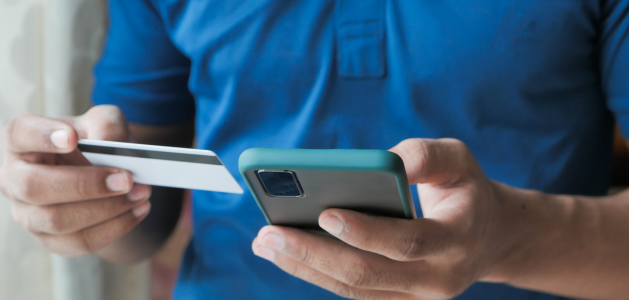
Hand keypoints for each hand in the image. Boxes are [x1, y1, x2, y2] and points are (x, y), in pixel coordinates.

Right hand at [0, 105, 151, 256]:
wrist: (102, 179)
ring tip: (139, 194)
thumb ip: (107, 124)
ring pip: (57, 220)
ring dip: (105, 209)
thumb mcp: (104, 122)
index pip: (18, 134)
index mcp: (20, 141)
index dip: (41, 136)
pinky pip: (77, 242)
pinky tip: (138, 210)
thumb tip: (109, 145)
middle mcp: (13, 179)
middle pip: (34, 187)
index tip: (72, 137)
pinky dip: (113, 228)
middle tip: (126, 178)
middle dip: (84, 185)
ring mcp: (26, 214)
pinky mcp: (48, 240)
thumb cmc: (94, 144)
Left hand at [252, 139, 524, 298]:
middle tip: (269, 233)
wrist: (490, 237)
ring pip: (353, 289)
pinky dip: (315, 273)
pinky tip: (282, 252)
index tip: (325, 213)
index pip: (408, 241)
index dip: (366, 231)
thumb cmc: (464, 189)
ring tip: (264, 242)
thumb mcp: (458, 160)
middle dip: (313, 253)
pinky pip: (351, 292)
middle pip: (368, 274)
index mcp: (457, 240)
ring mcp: (415, 298)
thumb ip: (426, 155)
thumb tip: (386, 162)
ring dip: (304, 266)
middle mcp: (437, 278)